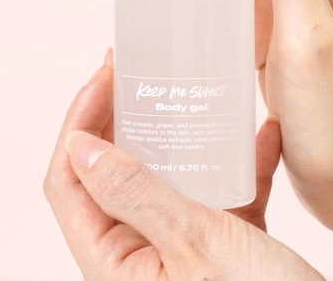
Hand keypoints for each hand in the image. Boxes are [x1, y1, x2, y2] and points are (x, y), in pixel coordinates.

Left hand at [44, 53, 325, 280]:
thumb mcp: (195, 245)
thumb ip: (136, 195)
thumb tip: (80, 147)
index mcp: (115, 263)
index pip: (70, 181)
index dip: (79, 122)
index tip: (107, 76)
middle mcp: (142, 256)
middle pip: (113, 173)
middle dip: (124, 117)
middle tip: (140, 70)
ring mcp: (184, 252)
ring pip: (166, 177)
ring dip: (180, 134)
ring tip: (190, 90)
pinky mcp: (225, 249)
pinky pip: (221, 193)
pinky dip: (238, 162)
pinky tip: (263, 133)